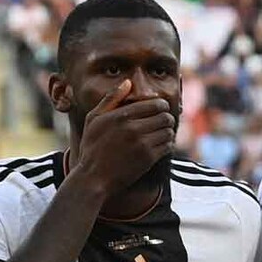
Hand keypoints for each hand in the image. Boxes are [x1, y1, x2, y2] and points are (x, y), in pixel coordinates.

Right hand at [70, 79, 176, 193]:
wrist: (93, 178)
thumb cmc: (92, 148)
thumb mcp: (94, 120)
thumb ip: (110, 99)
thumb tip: (128, 82)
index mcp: (121, 115)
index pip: (155, 104)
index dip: (161, 106)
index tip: (159, 110)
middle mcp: (133, 128)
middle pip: (165, 116)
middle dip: (166, 118)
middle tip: (162, 122)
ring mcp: (142, 143)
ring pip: (168, 130)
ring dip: (167, 131)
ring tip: (161, 134)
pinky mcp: (148, 158)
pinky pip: (168, 145)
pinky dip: (167, 144)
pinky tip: (159, 145)